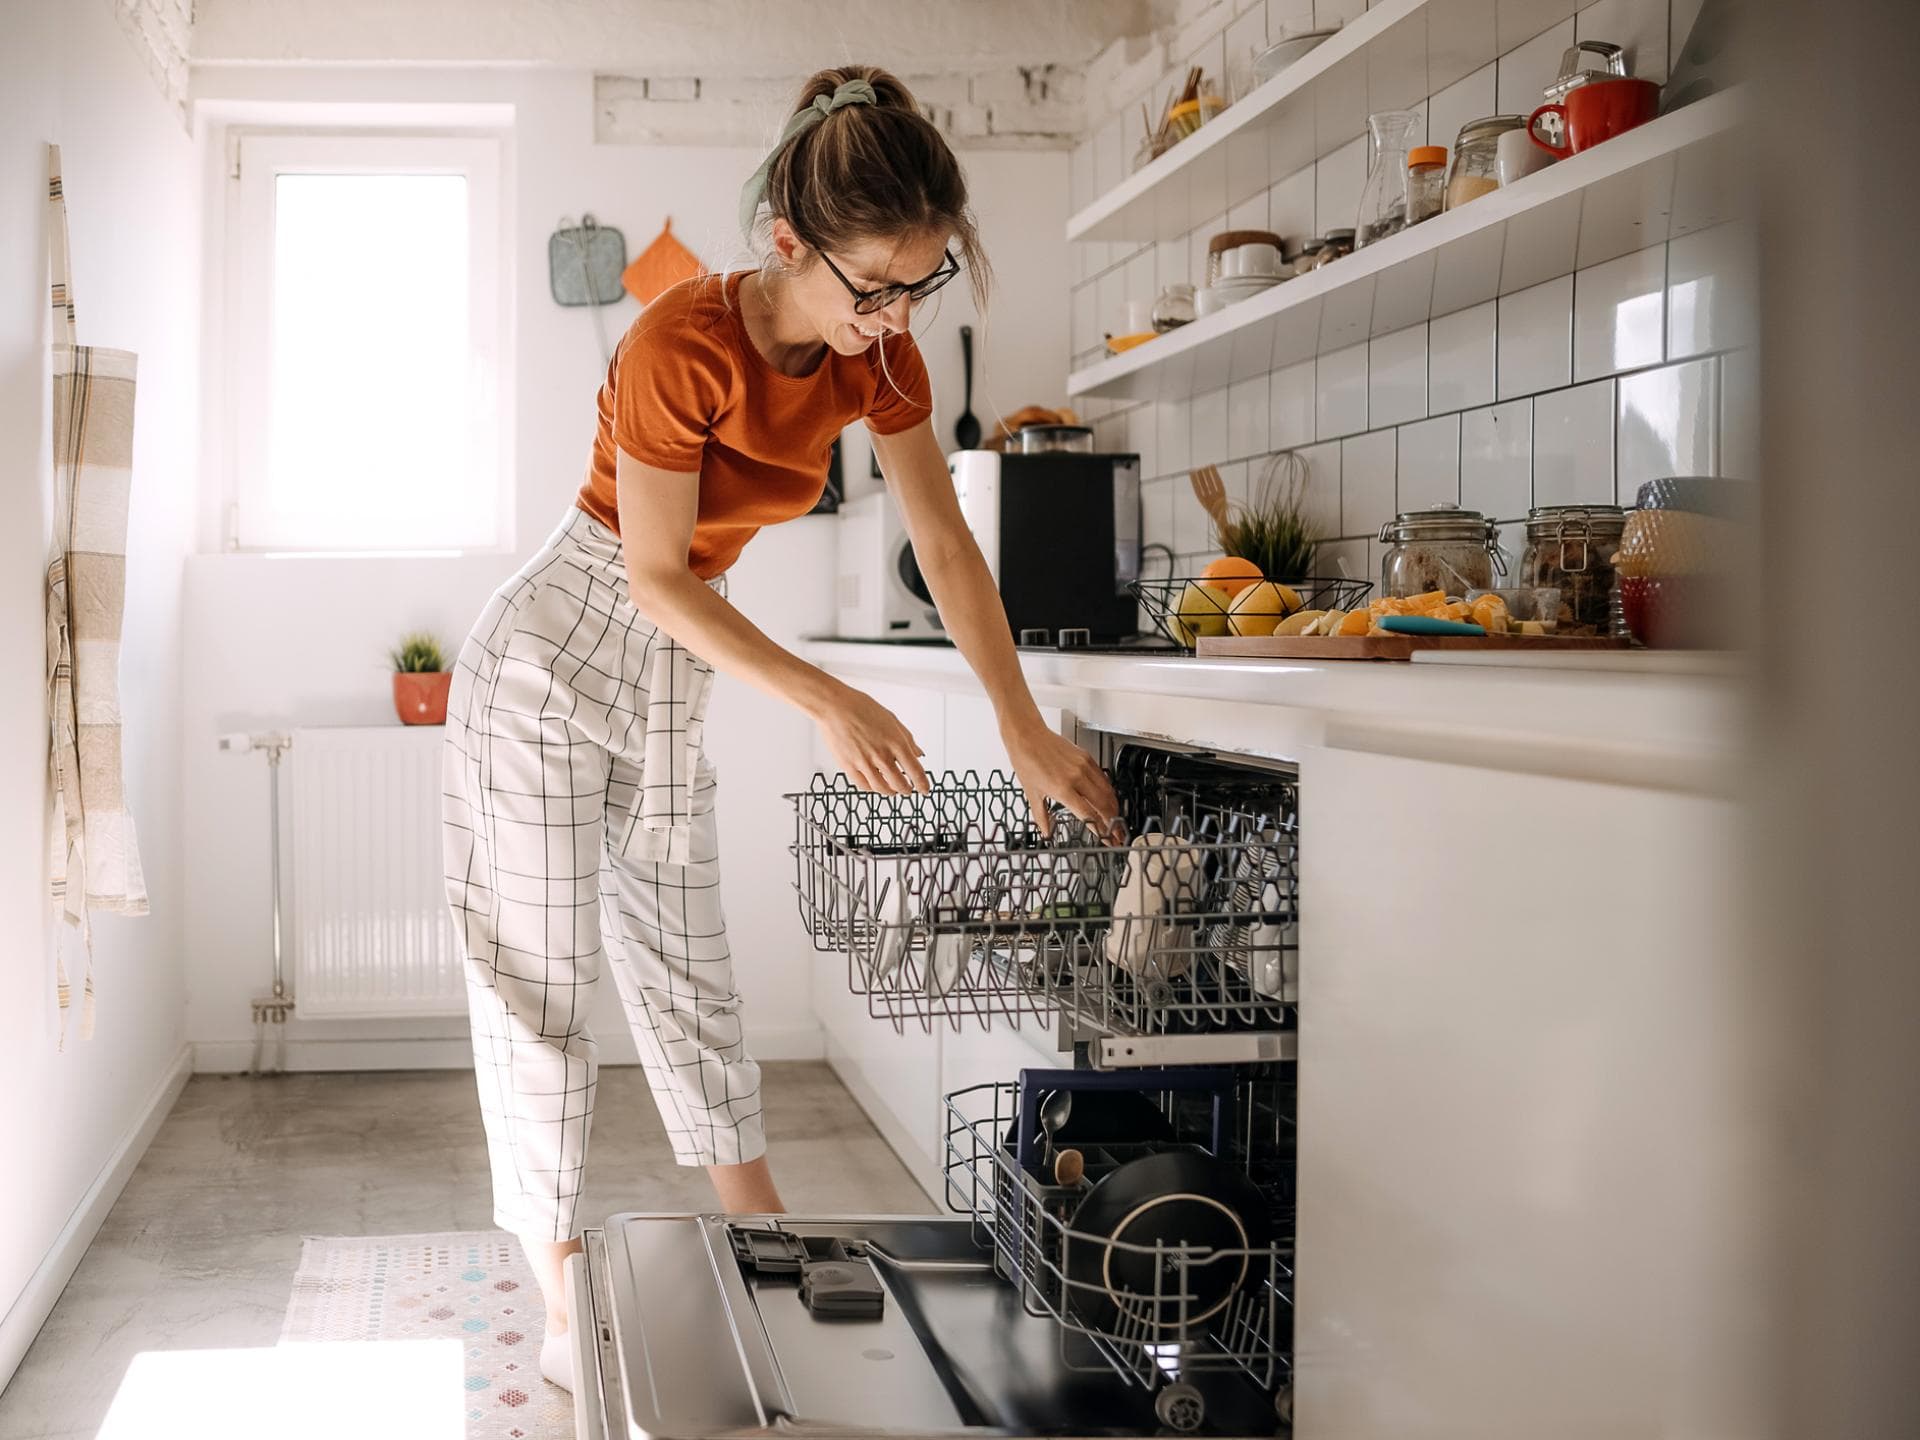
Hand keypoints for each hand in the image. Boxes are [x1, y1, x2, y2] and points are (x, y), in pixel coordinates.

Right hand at [813, 682, 930, 795]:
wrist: (835, 706)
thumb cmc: (861, 708)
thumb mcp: (892, 720)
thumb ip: (907, 739)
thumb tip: (918, 753)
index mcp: (896, 742)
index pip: (915, 771)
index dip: (923, 784)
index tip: (925, 789)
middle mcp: (882, 755)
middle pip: (900, 784)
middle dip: (907, 790)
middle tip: (909, 791)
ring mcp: (865, 762)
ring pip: (882, 788)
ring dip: (890, 792)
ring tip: (893, 791)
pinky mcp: (849, 766)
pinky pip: (863, 785)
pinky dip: (871, 789)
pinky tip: (874, 786)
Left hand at [1004, 720, 1122, 841]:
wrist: (1027, 735)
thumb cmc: (1026, 761)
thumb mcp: (1032, 793)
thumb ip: (1042, 816)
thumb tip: (1045, 832)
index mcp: (1062, 789)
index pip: (1088, 815)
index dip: (1100, 830)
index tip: (1106, 839)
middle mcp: (1076, 778)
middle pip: (1103, 805)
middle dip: (1113, 823)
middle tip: (1117, 834)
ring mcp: (1083, 766)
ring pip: (1107, 791)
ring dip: (1114, 807)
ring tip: (1115, 819)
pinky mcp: (1086, 757)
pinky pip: (1103, 777)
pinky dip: (1109, 790)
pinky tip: (1108, 797)